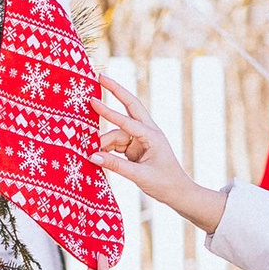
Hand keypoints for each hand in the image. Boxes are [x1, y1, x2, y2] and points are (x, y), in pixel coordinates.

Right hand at [95, 78, 230, 234]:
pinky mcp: (136, 147)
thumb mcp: (140, 176)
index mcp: (152, 136)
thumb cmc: (164, 183)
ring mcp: (141, 139)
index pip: (127, 122)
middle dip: (115, 91)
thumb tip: (92, 156)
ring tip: (90, 151)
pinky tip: (97, 154)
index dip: (108, 113)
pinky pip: (117, 143)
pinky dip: (107, 148)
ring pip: (118, 132)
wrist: (178, 193)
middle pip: (130, 106)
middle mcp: (147, 132)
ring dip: (105, 141)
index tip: (93, 101)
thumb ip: (115, 166)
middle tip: (100, 76)